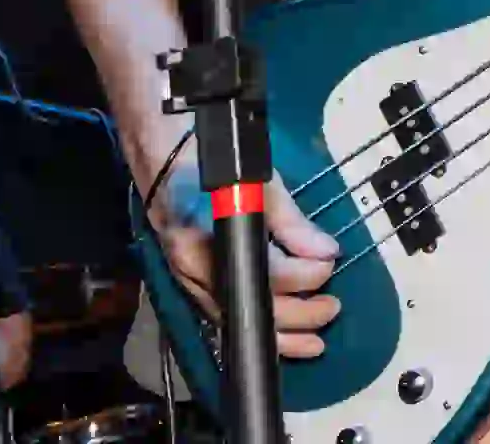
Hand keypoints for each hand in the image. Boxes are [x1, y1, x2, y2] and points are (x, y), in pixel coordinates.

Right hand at [144, 140, 341, 358]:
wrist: (156, 146)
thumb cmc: (207, 155)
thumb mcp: (257, 180)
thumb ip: (291, 221)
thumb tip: (326, 251)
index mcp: (209, 239)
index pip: (266, 275)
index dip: (305, 275)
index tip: (330, 263)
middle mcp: (193, 268)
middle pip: (251, 307)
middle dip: (299, 315)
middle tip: (333, 307)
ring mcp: (186, 278)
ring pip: (235, 321)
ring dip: (278, 336)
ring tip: (315, 343)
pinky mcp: (187, 280)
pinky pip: (223, 315)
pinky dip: (252, 327)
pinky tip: (277, 336)